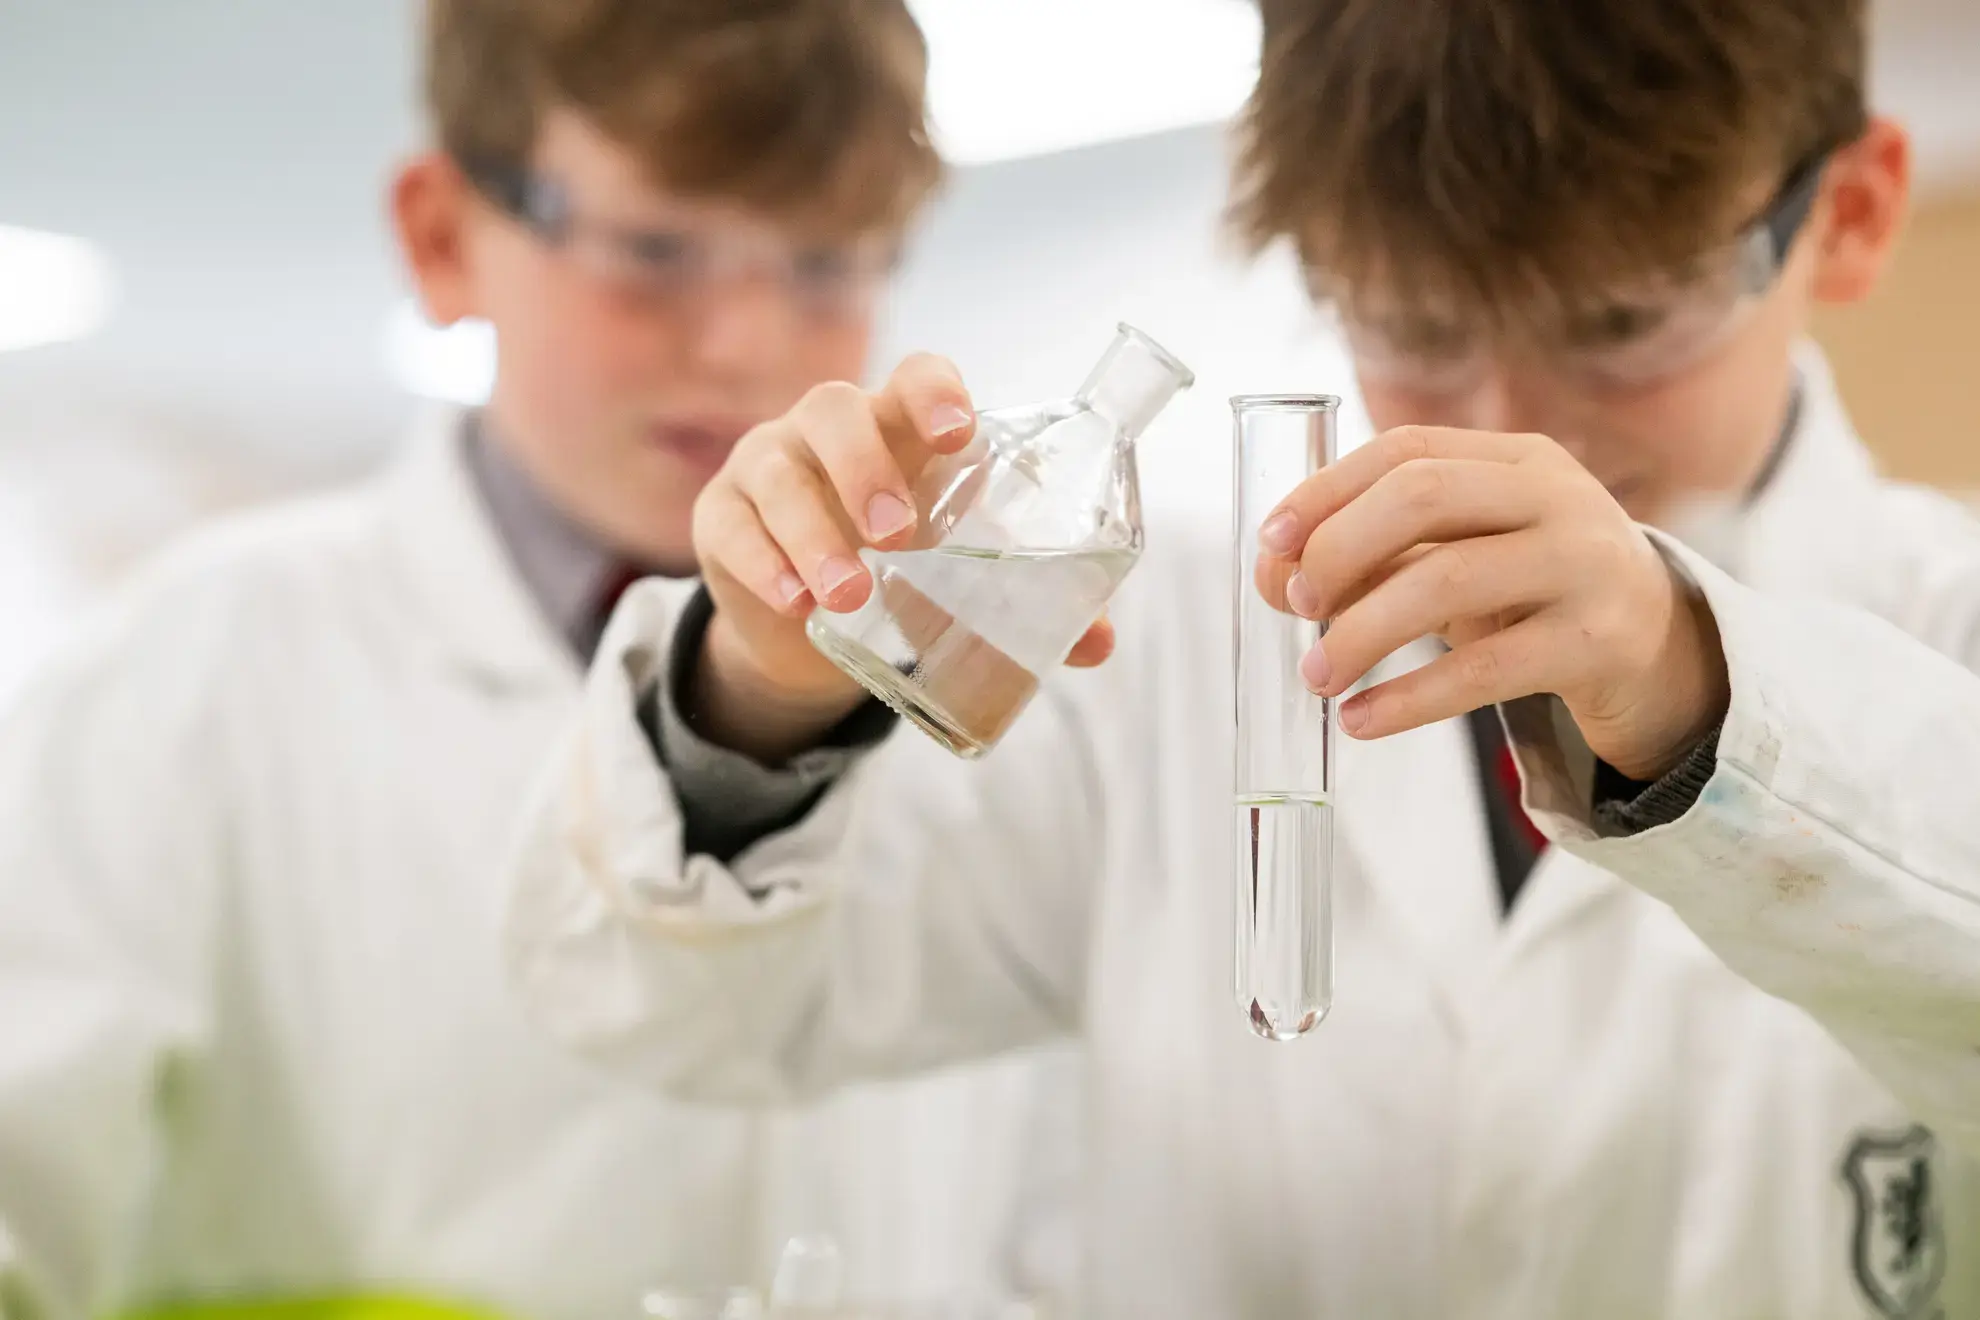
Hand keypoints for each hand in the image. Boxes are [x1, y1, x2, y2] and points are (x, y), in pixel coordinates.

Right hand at [691, 354, 1113, 759]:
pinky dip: (763, 564)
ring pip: (778, 474)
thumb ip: (1026, 601)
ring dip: (814, 535)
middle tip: (900, 534)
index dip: (934, 392)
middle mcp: (826, 430)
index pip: (913, 376)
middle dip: (865, 466)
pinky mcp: (720, 517)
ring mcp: (766, 465)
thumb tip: (1098, 644)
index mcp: (898, 425)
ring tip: (850, 595)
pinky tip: (793, 602)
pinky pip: (730, 527)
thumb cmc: (905, 573)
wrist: (812, 628)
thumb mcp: (962, 581)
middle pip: (833, 410)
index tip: (958, 434)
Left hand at [1257, 425, 1728, 779]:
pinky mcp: (1598, 642)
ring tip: (1317, 674)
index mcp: (1517, 458)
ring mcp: (1585, 564)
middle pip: (1425, 496)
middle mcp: (1558, 495)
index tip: (1271, 541)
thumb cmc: (1532, 593)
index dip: (1328, 490)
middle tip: (1297, 606)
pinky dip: (1409, 699)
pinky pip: (1485, 670)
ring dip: (1363, 630)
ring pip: (1449, 579)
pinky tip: (1362, 720)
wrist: (1657, 651)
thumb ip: (1373, 558)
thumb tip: (1270, 577)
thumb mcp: (1460, 558)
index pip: (1407, 449)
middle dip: (1342, 549)